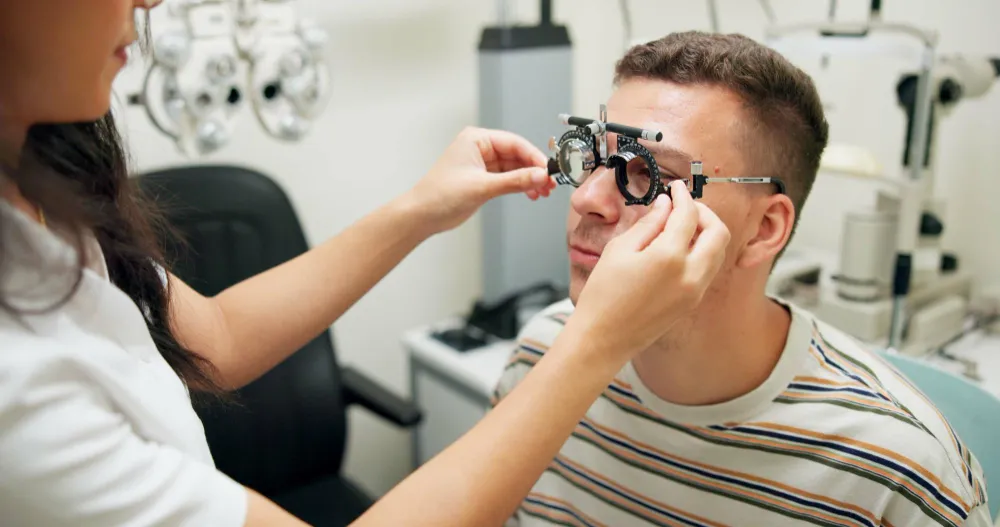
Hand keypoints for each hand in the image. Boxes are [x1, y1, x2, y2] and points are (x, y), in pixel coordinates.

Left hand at [403, 127, 556, 233]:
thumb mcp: (482, 187)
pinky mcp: (483, 179)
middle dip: (534, 170)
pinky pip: (508, 178)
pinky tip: (531, 194)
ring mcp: (482, 164)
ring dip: (529, 179)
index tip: (547, 170)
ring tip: (543, 192)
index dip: (533, 157)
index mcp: (476, 140)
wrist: (422, 215)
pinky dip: (520, 186)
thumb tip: (539, 176)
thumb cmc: (439, 195)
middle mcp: (480, 148)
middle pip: (517, 155)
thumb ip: (514, 181)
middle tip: (549, 184)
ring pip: (514, 168)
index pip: (514, 143)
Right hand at [569, 181, 730, 360]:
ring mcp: (695, 291)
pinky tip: (678, 248)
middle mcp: (690, 275)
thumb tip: (664, 205)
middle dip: (704, 213)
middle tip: (683, 206)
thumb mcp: (619, 250)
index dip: (683, 196)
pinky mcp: (693, 303)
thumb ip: (647, 224)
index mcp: (669, 257)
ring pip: (718, 252)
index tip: (675, 188)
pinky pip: (708, 269)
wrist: (603, 338)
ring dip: (707, 233)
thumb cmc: (603, 296)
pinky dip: (702, 252)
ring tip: (681, 226)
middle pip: (718, 232)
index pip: (688, 215)